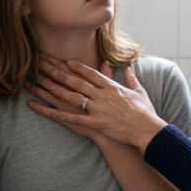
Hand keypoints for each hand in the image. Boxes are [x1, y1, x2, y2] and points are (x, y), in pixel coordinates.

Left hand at [27, 55, 166, 151]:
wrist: (147, 130)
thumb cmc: (145, 112)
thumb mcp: (139, 92)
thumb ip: (131, 79)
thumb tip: (128, 68)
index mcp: (112, 87)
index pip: (92, 73)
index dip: (78, 67)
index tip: (66, 60)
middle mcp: (103, 95)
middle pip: (78, 82)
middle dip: (60, 72)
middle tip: (46, 65)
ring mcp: (98, 109)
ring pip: (73, 96)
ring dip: (56, 88)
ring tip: (42, 82)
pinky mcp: (96, 123)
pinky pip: (74, 118)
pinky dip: (58, 113)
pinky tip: (48, 110)